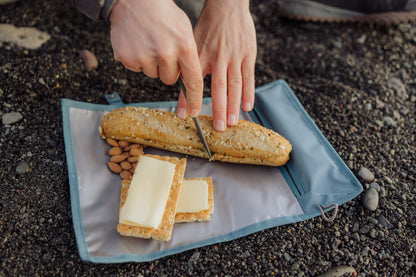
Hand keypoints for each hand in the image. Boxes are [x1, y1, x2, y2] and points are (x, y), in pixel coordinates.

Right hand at [109, 0, 203, 116]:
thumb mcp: (184, 30)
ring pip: (153, 75)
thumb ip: (188, 55)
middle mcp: (166, 54)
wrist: (135, 0)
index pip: (193, 81)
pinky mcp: (128, 58)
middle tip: (163, 51)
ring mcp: (146, 57)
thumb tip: (189, 80)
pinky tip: (138, 44)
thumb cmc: (163, 14)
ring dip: (152, 64)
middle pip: (170, 80)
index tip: (194, 111)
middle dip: (168, 70)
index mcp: (185, 46)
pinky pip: (137, 69)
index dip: (195, 99)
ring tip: (150, 43)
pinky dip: (138, 60)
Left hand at [188, 0, 256, 130]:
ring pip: (235, 85)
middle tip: (217, 128)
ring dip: (234, 105)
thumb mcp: (192, 42)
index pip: (196, 81)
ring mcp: (235, 57)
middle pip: (219, 88)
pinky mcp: (248, 55)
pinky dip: (249, 93)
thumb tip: (178, 84)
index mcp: (202, 55)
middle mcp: (218, 58)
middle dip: (218, 109)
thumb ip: (188, 64)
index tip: (188, 116)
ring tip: (232, 122)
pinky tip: (247, 107)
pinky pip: (249, 77)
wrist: (227, 6)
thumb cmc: (208, 26)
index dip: (191, 99)